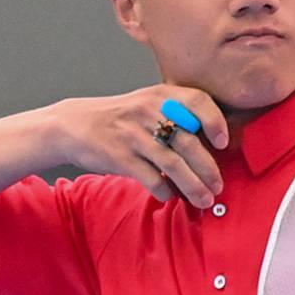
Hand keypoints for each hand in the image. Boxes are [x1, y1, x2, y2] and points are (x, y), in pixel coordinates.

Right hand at [50, 85, 228, 205]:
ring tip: (205, 199)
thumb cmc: (120, 118)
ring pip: (174, 165)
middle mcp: (148, 111)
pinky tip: (170, 196)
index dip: (215, 122)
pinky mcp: (119, 156)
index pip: (198, 101)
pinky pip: (151, 178)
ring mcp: (133, 134)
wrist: (71, 125)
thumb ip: (177, 114)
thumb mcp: (147, 103)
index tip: (223, 143)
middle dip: (209, 169)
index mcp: (160, 95)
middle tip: (219, 186)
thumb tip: (215, 144)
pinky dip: (165, 191)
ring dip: (194, 186)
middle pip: (189, 142)